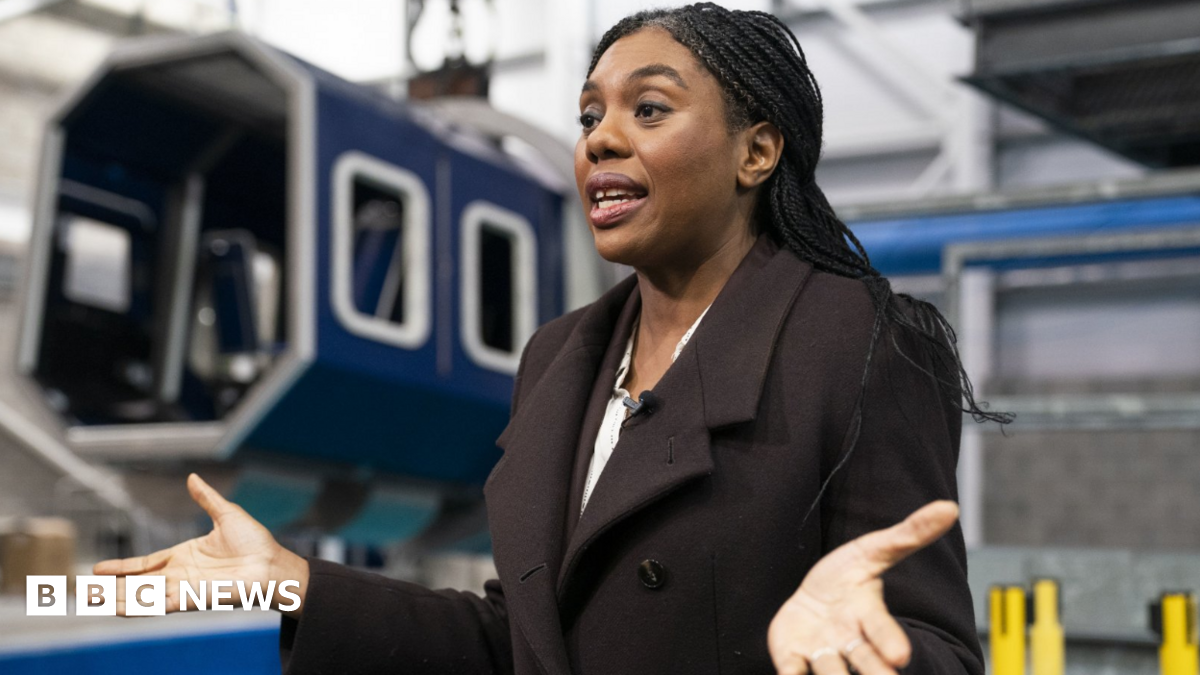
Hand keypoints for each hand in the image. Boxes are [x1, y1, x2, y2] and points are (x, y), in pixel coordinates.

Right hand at [93, 473, 309, 615]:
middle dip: (112, 587)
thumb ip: (206, 499)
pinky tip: (119, 608)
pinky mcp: (195, 598)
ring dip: (119, 597)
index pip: (145, 563)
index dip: (122, 566)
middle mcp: (181, 574)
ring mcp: (186, 587)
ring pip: (144, 594)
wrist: (273, 564)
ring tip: (92, 601)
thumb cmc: (255, 543)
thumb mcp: (226, 514)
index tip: (98, 570)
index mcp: (184, 555)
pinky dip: (141, 605)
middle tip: (83, 592)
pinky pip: (162, 603)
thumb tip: (193, 478)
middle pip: (138, 582)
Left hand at [768, 500, 959, 674]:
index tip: (900, 656)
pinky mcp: (793, 660)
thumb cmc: (846, 578)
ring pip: (829, 673)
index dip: (890, 641)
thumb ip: (909, 535)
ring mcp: (822, 653)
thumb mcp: (873, 550)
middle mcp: (850, 641)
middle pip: (865, 663)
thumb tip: (950, 507)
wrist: (810, 603)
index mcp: (869, 616)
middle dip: (874, 673)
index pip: (882, 630)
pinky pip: (793, 672)